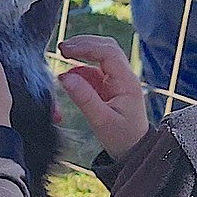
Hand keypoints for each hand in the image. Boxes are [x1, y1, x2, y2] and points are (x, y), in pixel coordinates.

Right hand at [58, 34, 147, 159]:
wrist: (134, 152)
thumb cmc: (122, 138)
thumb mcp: (101, 121)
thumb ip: (84, 98)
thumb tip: (64, 76)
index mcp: (127, 82)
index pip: (108, 52)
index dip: (86, 47)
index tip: (65, 50)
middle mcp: (124, 77)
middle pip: (106, 47)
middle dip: (84, 44)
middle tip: (62, 47)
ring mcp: (117, 80)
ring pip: (101, 55)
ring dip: (82, 52)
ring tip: (63, 54)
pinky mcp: (109, 87)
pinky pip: (95, 70)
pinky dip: (81, 67)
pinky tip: (69, 74)